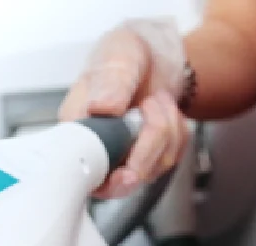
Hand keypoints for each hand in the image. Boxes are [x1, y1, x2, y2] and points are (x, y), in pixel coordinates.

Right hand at [59, 18, 190, 198]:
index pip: (85, 170)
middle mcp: (97, 149)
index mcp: (78, 127)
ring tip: (154, 101)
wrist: (152, 56)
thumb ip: (110, 81)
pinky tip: (164, 112)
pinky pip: (172, 158)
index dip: (108, 180)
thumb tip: (101, 107)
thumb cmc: (125, 56)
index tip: (127, 173)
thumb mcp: (117, 57)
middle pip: (124, 178)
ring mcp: (123, 157)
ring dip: (166, 129)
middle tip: (149, 104)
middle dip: (149, 143)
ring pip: (154, 167)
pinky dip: (178, 132)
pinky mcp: (149, 159)